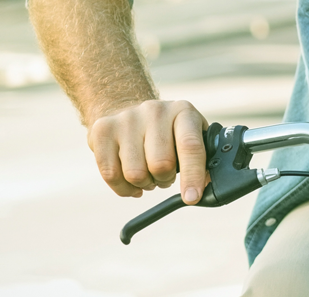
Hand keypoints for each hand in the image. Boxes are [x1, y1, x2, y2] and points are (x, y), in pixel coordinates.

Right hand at [86, 100, 209, 204]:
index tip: (191, 199)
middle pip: (160, 164)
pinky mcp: (102, 130)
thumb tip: (206, 187)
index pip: (190, 147)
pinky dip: (123, 188)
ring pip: (135, 173)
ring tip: (147, 175)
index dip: (192, 176)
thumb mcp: (191, 135)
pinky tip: (130, 182)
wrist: (127, 109)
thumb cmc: (167, 131)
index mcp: (183, 112)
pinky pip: (110, 175)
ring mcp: (126, 119)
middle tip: (164, 177)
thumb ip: (202, 159)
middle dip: (164, 180)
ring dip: (144, 184)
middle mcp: (155, 111)